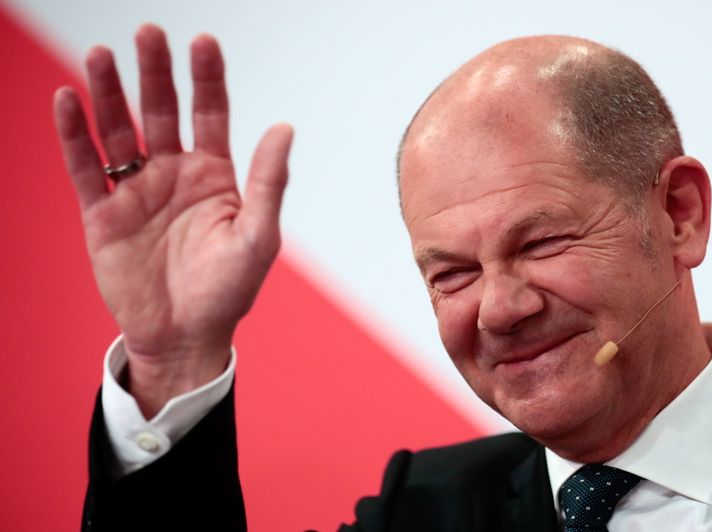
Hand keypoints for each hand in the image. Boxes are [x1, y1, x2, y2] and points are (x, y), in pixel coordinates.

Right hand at [53, 24, 292, 416]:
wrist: (185, 335)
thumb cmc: (228, 290)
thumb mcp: (258, 235)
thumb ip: (268, 181)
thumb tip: (284, 126)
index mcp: (214, 176)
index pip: (210, 113)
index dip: (207, 78)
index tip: (203, 42)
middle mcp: (174, 175)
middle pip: (162, 111)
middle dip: (155, 73)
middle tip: (148, 34)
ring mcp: (137, 192)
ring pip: (119, 131)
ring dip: (108, 93)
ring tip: (101, 55)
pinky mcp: (103, 214)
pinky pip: (85, 168)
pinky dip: (74, 136)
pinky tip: (67, 99)